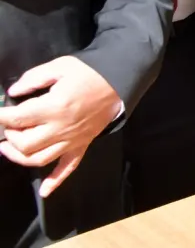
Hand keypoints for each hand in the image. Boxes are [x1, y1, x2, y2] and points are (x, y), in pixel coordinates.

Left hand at [0, 57, 122, 196]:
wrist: (120, 80)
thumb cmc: (90, 72)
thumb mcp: (60, 66)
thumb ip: (34, 78)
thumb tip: (13, 92)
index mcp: (54, 107)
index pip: (18, 118)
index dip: (1, 117)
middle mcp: (61, 128)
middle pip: (25, 144)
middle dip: (10, 137)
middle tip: (7, 128)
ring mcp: (72, 140)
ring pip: (40, 159)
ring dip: (19, 157)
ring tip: (8, 148)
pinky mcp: (82, 144)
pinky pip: (69, 167)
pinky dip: (56, 180)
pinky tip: (45, 191)